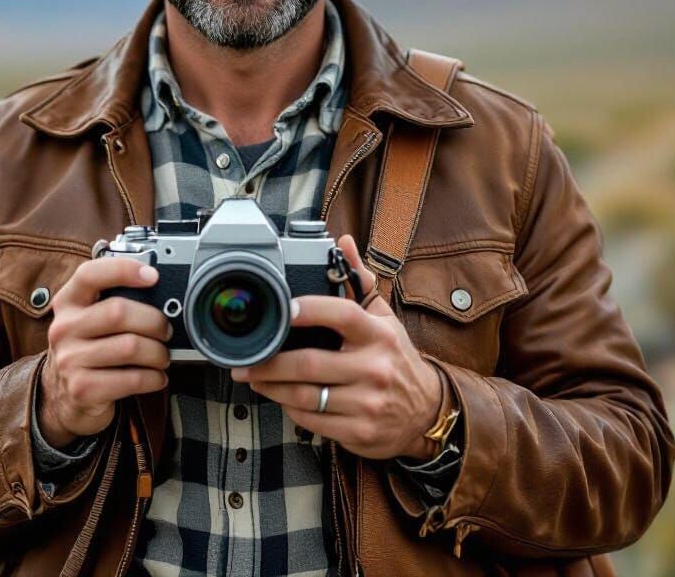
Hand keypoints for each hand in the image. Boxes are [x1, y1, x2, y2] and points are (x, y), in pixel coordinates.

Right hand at [39, 256, 170, 446]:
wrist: (62, 397)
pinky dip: (153, 378)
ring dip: (158, 352)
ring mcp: (70, 360)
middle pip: (118, 312)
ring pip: (130, 347)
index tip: (153, 275)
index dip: (123, 270)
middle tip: (166, 330)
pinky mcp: (83, 389)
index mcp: (68, 302)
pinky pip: (131, 379)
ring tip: (162, 356)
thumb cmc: (88, 348)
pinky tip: (156, 377)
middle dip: (154, 320)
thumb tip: (158, 288)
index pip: (90, 274)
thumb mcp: (90, 319)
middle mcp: (64, 328)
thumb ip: (114, 299)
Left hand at [231, 235, 441, 459]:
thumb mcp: (383, 317)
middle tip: (247, 360)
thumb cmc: (395, 357)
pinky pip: (313, 421)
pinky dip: (290, 408)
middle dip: (271, 363)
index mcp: (378, 335)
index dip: (309, 310)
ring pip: (306, 396)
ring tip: (255, 378)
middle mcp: (375, 368)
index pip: (342, 314)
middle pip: (311, 364)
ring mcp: (368, 403)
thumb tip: (343, 243)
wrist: (427, 410)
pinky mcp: (361, 431)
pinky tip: (281, 398)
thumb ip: (359, 280)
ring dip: (273, 387)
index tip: (283, 308)